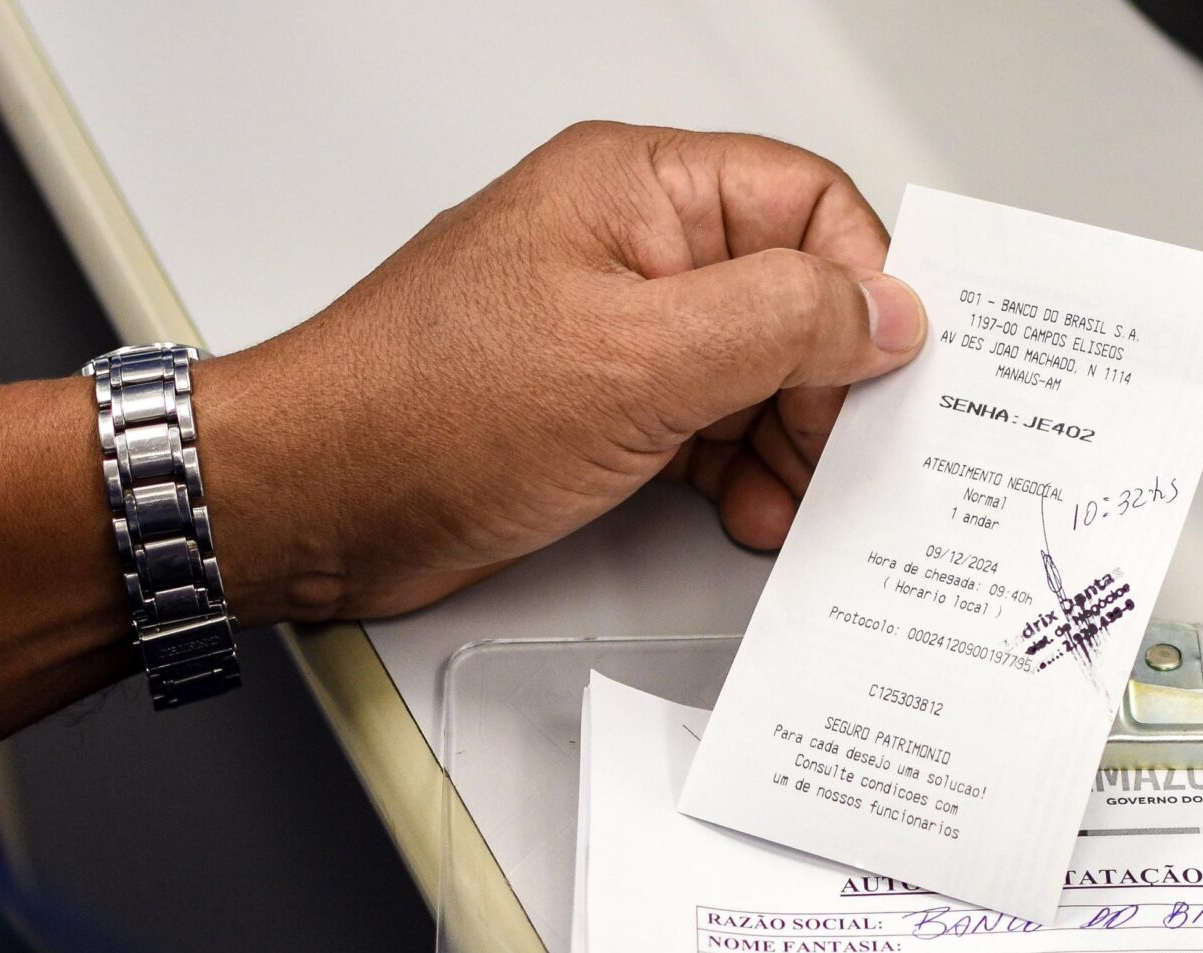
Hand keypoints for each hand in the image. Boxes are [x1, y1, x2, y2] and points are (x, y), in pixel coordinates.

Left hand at [197, 122, 927, 623]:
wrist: (314, 501)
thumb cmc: (422, 412)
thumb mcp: (640, 361)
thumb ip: (781, 324)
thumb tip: (882, 309)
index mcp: (638, 190)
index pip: (808, 205)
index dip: (862, 289)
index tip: (887, 373)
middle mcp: (629, 248)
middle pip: (790, 295)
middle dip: (825, 386)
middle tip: (840, 456)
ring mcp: (612, 329)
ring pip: (753, 372)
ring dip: (787, 443)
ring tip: (790, 500)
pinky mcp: (596, 405)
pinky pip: (704, 425)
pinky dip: (738, 472)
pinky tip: (748, 511)